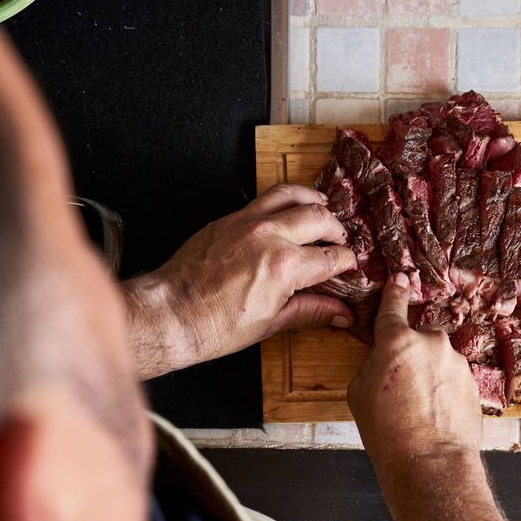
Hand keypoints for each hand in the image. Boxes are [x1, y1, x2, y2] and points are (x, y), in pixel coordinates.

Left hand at [123, 184, 357, 377]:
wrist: (171, 313)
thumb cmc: (215, 326)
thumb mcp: (271, 323)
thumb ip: (311, 310)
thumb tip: (340, 313)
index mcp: (285, 266)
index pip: (330, 257)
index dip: (347, 262)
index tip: (349, 266)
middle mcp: (270, 236)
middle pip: (320, 219)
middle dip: (337, 230)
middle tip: (339, 242)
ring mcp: (247, 222)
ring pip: (293, 195)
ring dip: (313, 201)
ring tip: (322, 209)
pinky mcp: (229, 218)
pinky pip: (264, 198)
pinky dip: (284, 200)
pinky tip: (288, 211)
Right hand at [347, 272, 480, 469]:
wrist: (430, 462)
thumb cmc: (388, 432)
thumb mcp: (359, 393)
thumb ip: (373, 363)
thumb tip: (385, 358)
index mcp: (397, 341)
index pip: (393, 306)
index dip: (395, 292)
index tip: (400, 279)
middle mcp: (431, 343)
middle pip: (418, 339)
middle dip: (411, 356)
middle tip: (400, 388)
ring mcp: (457, 361)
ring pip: (438, 359)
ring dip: (430, 375)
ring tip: (419, 409)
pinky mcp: (473, 380)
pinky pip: (453, 377)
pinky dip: (445, 390)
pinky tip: (436, 414)